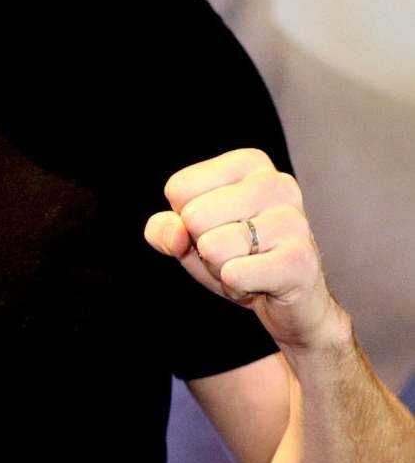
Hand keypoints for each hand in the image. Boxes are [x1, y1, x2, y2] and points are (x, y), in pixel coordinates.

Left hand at [145, 148, 343, 349]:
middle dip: (203, 246)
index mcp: (249, 163)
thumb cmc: (236, 255)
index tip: (216, 227)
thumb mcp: (188, 235)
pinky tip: (259, 282)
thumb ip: (163, 228)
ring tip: (248, 264)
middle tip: (234, 252)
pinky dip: (236, 287)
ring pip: (213, 248)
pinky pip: (234, 274)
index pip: (179, 188)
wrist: (289, 299)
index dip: (185, 219)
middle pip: (194, 217)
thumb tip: (177, 232)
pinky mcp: (300, 259)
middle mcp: (276, 183)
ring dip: (220, 268)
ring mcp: (294, 220)